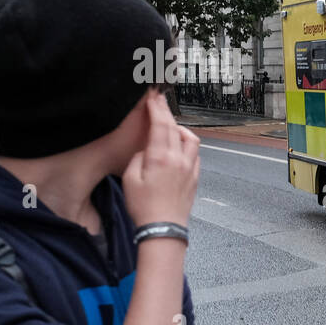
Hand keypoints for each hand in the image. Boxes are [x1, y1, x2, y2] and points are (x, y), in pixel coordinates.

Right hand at [122, 93, 200, 227]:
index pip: (161, 125)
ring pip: (191, 139)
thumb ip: (139, 157)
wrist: (164, 228)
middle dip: (167, 113)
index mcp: (161, 157)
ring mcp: (190, 168)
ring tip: (170, 127)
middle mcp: (179, 159)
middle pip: (175, 128)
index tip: (152, 96)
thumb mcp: (130, 178)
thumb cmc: (143, 206)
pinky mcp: (195, 177)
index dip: (156, 108)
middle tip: (159, 102)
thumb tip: (147, 148)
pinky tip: (179, 148)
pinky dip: (187, 145)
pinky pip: (195, 154)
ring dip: (180, 129)